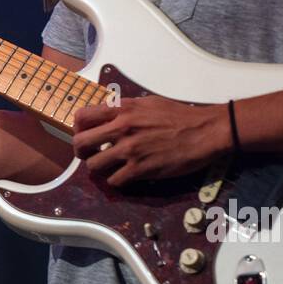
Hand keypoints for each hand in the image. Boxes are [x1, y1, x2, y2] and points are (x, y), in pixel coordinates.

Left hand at [71, 96, 231, 187]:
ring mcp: (129, 150)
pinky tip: (125, 176)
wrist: (204, 131)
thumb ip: (125, 108)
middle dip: (82, 152)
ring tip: (109, 167)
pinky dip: (116, 180)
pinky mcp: (140, 169)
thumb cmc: (179, 115)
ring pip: (94, 166)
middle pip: (80, 143)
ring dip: (99, 169)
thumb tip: (109, 115)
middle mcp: (121, 128)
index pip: (82, 117)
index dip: (78, 128)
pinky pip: (114, 180)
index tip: (85, 135)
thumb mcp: (147, 103)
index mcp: (122, 109)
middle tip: (91, 155)